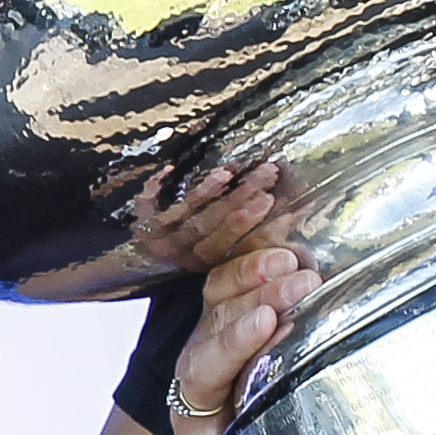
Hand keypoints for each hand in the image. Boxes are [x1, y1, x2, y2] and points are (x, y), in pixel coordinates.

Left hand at [130, 162, 293, 273]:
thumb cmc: (190, 253)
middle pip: (215, 223)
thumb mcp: (221, 255)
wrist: (136, 263)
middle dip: (241, 199)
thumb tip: (299, 213)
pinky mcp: (141, 220)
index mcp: (207, 260)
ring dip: (208, 191)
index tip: (279, 203)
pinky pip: (146, 204)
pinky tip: (168, 171)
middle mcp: (185, 249)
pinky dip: (155, 187)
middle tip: (266, 175)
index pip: (236, 243)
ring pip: (187, 214)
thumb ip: (255, 240)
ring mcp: (161, 235)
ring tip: (229, 172)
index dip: (258, 223)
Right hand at [159, 245, 313, 434]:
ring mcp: (192, 426)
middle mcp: (199, 377)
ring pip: (199, 375)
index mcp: (216, 346)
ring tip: (268, 323)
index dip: (248, 271)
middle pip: (216, 325)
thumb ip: (286, 323)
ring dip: (233, 348)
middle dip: (255, 297)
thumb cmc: (252, 417)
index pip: (222, 296)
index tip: (288, 256)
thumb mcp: (266, 365)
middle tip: (301, 280)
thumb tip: (321, 272)